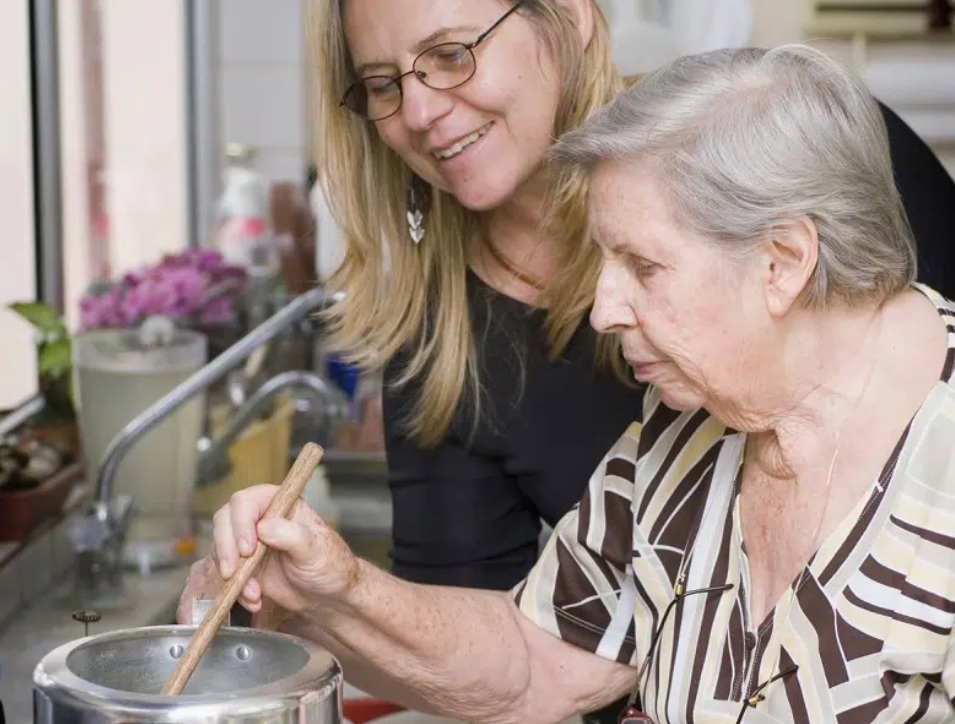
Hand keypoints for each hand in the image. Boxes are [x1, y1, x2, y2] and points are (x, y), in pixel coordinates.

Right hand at [179, 485, 360, 619]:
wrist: (329, 597)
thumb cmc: (330, 566)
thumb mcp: (316, 550)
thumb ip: (292, 536)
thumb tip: (264, 527)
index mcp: (282, 505)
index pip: (247, 501)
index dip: (241, 522)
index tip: (247, 548)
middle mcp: (262, 519)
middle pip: (225, 520)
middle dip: (226, 548)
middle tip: (232, 572)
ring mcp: (251, 542)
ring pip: (221, 548)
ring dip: (232, 574)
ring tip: (254, 594)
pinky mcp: (244, 566)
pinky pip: (227, 573)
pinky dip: (236, 589)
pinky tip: (254, 600)